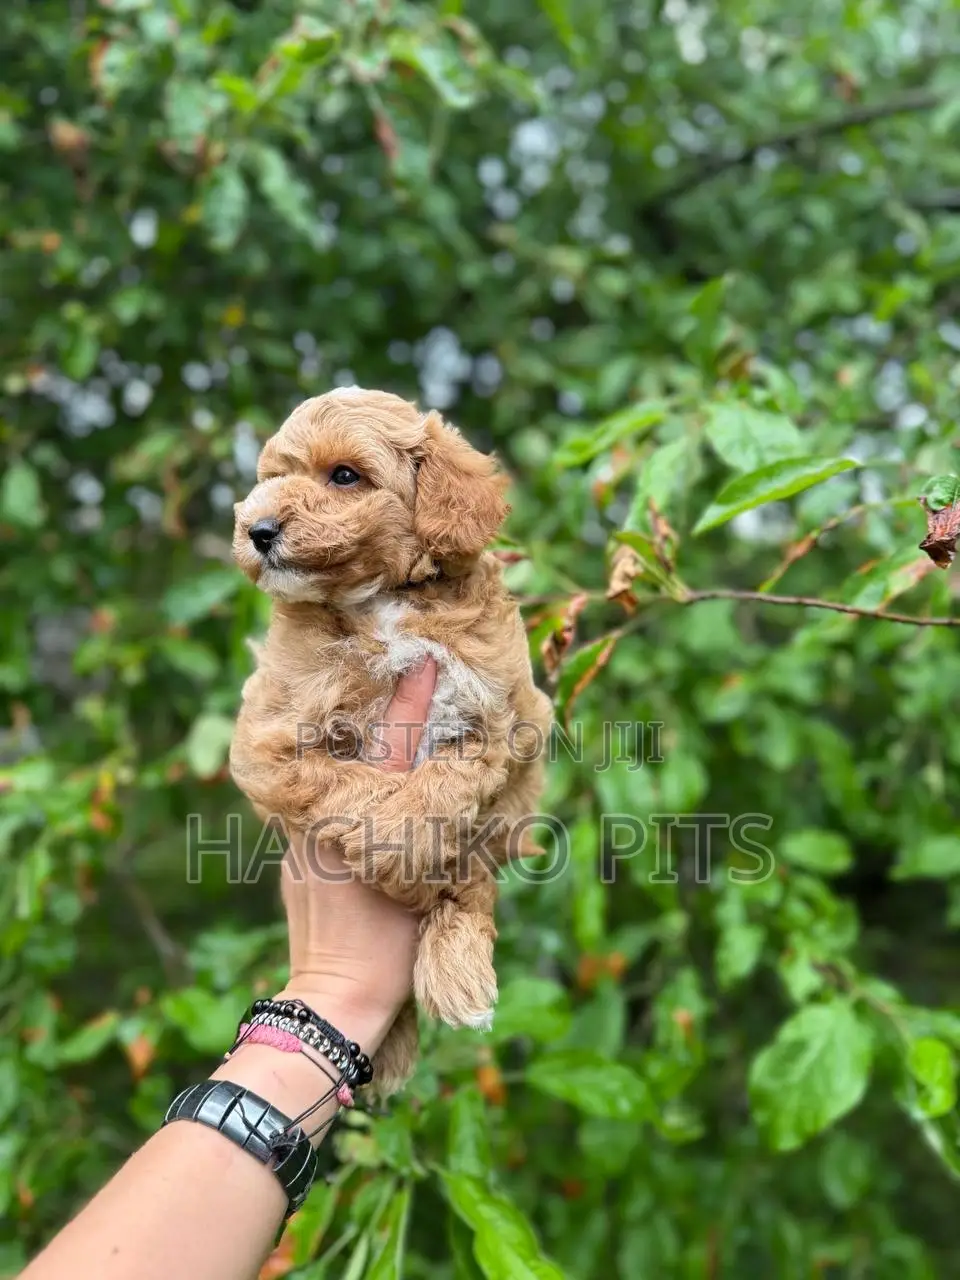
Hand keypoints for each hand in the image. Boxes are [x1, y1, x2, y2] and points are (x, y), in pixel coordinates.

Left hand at [275, 657, 437, 1053]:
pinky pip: (315, 804)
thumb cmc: (394, 951)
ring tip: (369, 719)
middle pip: (354, 750)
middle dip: (375, 714)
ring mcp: (300, 834)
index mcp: (368, 820)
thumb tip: (502, 829)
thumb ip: (457, 849)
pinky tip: (352, 785)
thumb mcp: (437, 893)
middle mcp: (328, 816)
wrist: (335, 999)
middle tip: (392, 675)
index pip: (396, 745)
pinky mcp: (290, 852)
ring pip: (330, 777)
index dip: (412, 700)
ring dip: (352, 750)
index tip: (423, 660)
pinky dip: (336, 788)